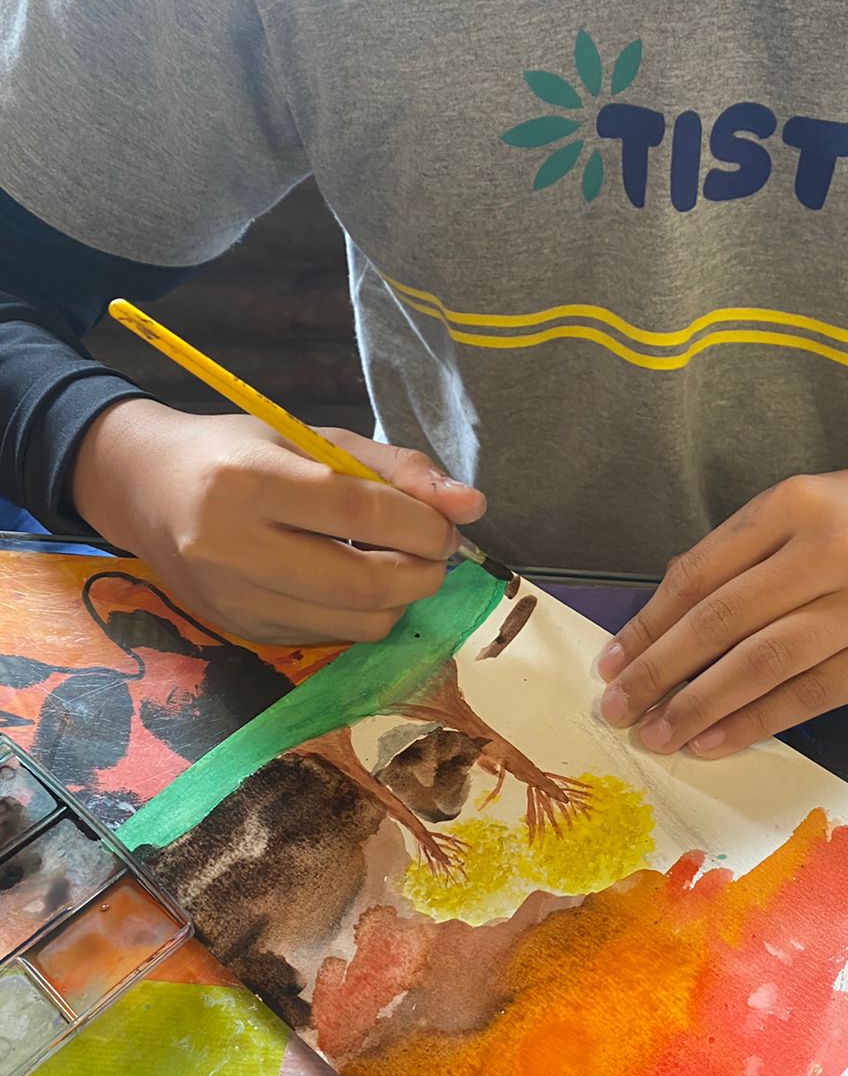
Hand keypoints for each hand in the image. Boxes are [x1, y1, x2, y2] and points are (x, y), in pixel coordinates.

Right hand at [71, 399, 485, 642]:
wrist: (147, 491)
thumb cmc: (238, 454)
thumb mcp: (312, 438)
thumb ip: (395, 469)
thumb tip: (472, 506)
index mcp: (248, 481)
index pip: (360, 514)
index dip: (423, 525)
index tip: (446, 523)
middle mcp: (231, 546)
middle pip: (364, 584)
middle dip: (423, 572)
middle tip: (433, 551)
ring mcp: (233, 599)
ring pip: (356, 622)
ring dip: (399, 598)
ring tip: (392, 562)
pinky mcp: (241, 631)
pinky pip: (332, 636)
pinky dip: (360, 613)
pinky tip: (348, 580)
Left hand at [597, 456, 847, 757]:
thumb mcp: (812, 504)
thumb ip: (745, 550)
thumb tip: (667, 611)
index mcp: (795, 504)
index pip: (701, 574)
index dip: (649, 625)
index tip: (611, 661)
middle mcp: (828, 552)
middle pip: (722, 621)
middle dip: (659, 671)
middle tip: (615, 707)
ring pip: (760, 664)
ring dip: (698, 706)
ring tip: (655, 734)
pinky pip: (809, 697)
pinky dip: (755, 722)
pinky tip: (715, 742)